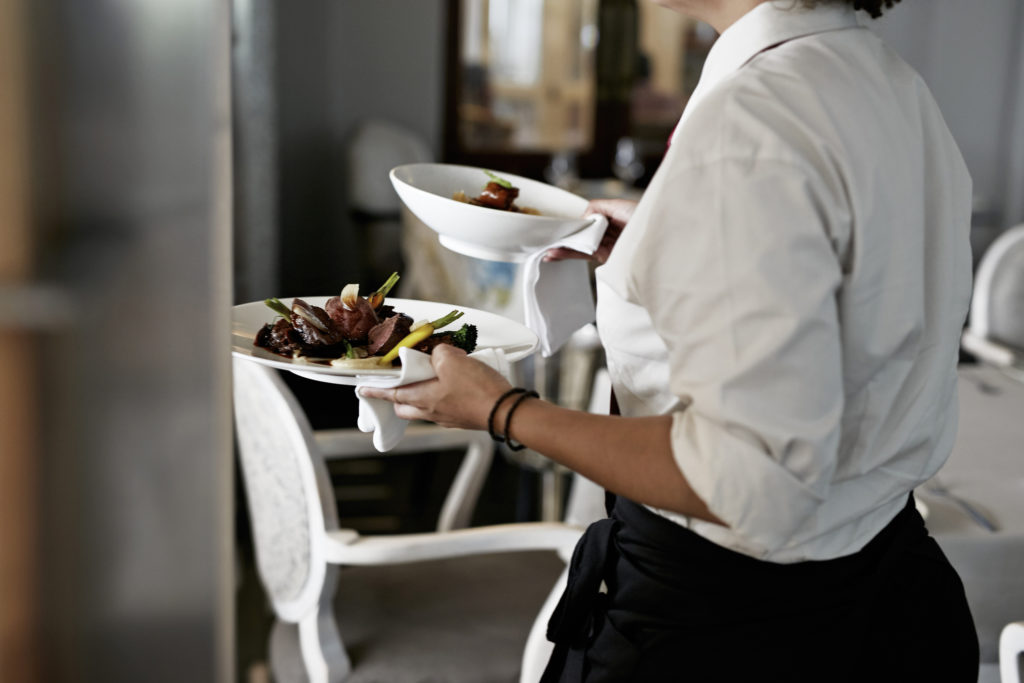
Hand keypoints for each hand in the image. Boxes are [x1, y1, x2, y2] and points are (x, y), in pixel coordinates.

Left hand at [359, 345, 512, 430]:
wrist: (505, 411)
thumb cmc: (477, 389)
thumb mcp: (452, 360)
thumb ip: (439, 353)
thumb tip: (438, 354)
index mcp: (422, 399)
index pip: (391, 394)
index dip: (376, 390)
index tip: (363, 390)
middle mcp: (431, 412)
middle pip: (406, 407)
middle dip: (398, 397)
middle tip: (398, 384)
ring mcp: (448, 418)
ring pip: (424, 409)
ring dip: (421, 396)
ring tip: (430, 379)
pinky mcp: (463, 418)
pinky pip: (444, 409)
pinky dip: (442, 398)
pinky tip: (454, 386)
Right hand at [543, 197, 637, 265]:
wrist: (661, 237)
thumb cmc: (646, 217)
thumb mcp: (618, 205)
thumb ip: (597, 207)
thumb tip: (581, 218)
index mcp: (611, 218)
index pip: (587, 221)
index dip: (573, 224)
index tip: (559, 227)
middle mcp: (608, 232)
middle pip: (581, 234)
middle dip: (565, 238)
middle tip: (546, 241)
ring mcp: (606, 245)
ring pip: (580, 246)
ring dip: (563, 249)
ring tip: (546, 252)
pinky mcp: (606, 257)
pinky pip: (585, 255)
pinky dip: (570, 255)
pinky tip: (556, 254)